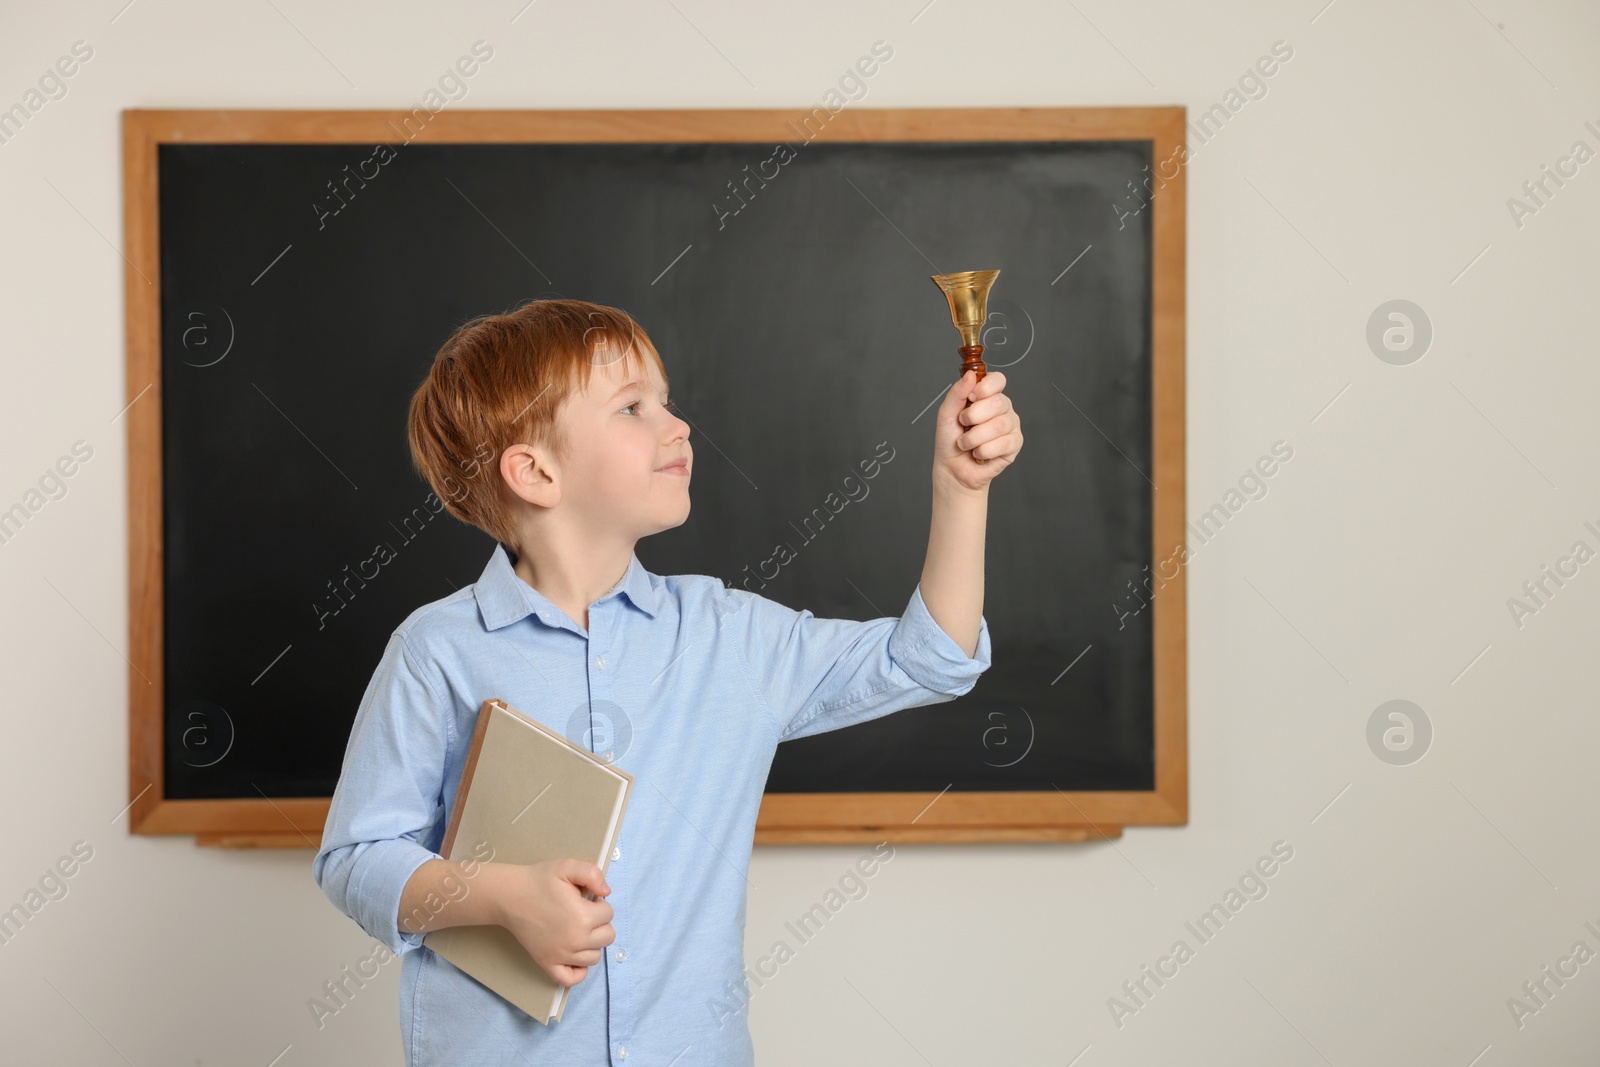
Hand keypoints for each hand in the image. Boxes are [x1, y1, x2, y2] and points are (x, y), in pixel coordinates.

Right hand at [496, 859, 615, 987]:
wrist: (511, 896)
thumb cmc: (539, 880)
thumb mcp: (568, 866)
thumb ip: (593, 874)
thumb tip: (606, 892)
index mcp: (583, 916)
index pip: (609, 913)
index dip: (600, 903)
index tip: (586, 899)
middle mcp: (575, 940)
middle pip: (607, 937)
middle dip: (600, 923)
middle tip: (584, 913)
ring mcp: (561, 955)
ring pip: (594, 957)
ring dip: (592, 943)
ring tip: (578, 929)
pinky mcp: (547, 963)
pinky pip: (571, 979)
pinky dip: (578, 971)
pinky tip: (575, 955)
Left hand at [933, 369, 1021, 492]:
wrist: (952, 468)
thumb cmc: (950, 441)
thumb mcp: (946, 413)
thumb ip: (957, 393)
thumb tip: (971, 375)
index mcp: (988, 396)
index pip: (998, 380)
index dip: (985, 388)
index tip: (972, 397)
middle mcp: (1002, 408)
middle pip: (998, 402)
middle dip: (974, 416)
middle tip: (964, 424)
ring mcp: (1011, 425)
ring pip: (999, 425)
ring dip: (975, 437)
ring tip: (966, 443)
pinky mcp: (1014, 444)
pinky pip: (1003, 443)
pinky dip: (984, 451)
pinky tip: (978, 453)